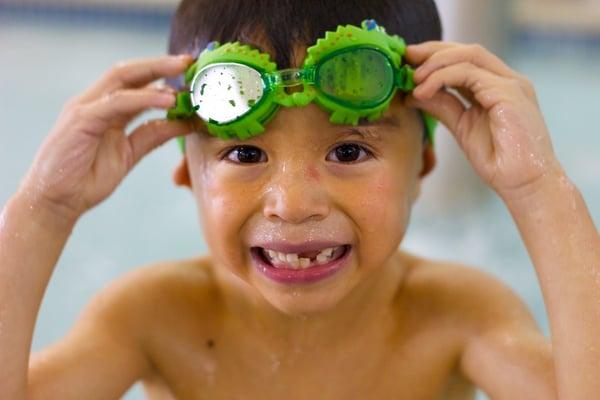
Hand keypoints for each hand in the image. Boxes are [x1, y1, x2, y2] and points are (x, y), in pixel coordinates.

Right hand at [19, 54, 193, 221]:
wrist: (56, 202)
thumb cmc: (87, 179)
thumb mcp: (129, 154)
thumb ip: (151, 136)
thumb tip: (182, 122)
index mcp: (104, 110)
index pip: (134, 82)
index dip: (161, 74)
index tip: (189, 72)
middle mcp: (94, 103)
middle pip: (129, 72)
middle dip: (160, 64)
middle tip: (188, 60)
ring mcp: (85, 109)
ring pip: (122, 79)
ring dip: (155, 72)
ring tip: (182, 71)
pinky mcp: (81, 120)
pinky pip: (117, 102)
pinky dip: (144, 98)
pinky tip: (167, 100)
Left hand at [405, 42, 563, 199]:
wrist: (524, 184)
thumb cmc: (498, 161)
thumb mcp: (462, 127)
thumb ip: (443, 106)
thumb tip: (414, 93)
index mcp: (499, 87)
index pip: (466, 59)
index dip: (437, 55)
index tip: (408, 61)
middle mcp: (508, 80)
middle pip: (467, 51)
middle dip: (433, 51)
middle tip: (405, 56)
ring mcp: (511, 84)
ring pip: (468, 56)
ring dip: (435, 64)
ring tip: (413, 79)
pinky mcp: (509, 92)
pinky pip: (469, 73)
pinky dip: (442, 78)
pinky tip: (424, 91)